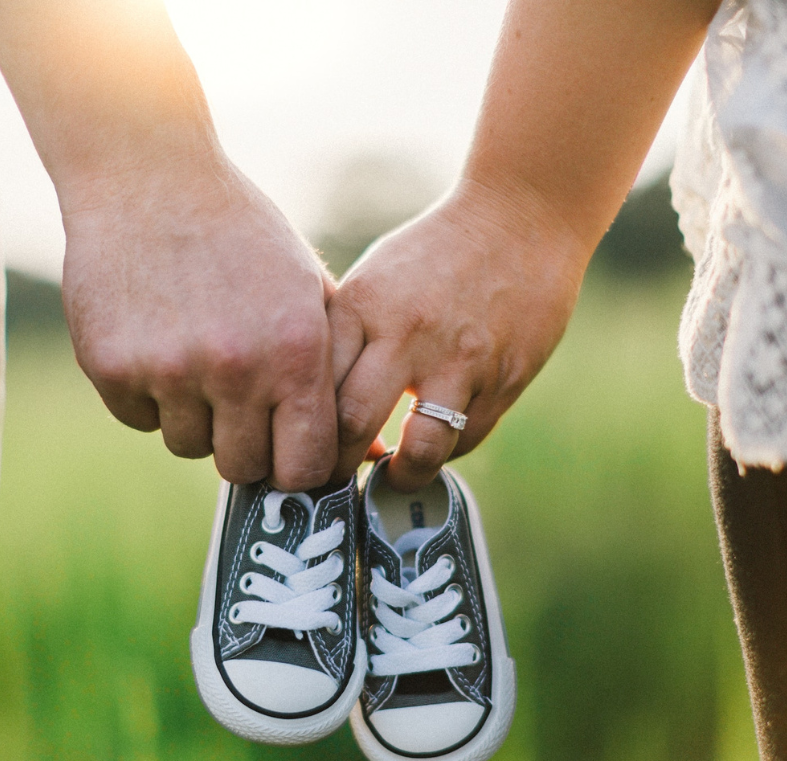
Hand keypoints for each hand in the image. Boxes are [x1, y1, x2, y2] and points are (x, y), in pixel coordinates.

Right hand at [59, 157, 337, 490]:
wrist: (150, 177)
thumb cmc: (244, 237)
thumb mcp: (308, 291)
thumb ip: (334, 372)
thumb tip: (364, 454)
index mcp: (296, 353)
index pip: (304, 468)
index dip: (296, 469)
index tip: (285, 453)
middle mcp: (235, 369)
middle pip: (242, 467)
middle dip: (244, 445)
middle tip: (237, 403)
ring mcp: (169, 371)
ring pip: (187, 445)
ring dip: (194, 417)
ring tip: (195, 356)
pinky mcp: (112, 367)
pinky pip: (139, 419)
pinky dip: (149, 396)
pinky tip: (156, 342)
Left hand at [328, 177, 588, 490]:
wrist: (522, 218)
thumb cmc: (433, 254)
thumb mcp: (374, 280)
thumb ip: (345, 337)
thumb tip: (311, 406)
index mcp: (363, 306)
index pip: (314, 387)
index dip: (301, 431)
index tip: (301, 450)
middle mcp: (407, 334)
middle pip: (352, 425)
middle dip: (337, 468)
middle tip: (336, 479)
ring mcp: (460, 359)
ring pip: (419, 449)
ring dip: (400, 476)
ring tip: (392, 475)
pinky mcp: (504, 378)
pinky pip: (465, 438)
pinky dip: (444, 451)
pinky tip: (433, 443)